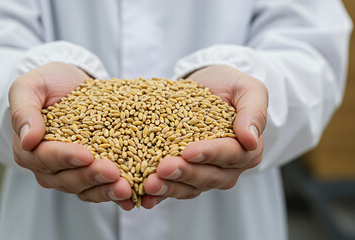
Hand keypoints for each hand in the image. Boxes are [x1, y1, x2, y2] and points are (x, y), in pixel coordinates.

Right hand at [9, 62, 133, 209]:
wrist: (71, 82)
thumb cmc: (48, 83)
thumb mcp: (30, 87)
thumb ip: (23, 110)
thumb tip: (27, 140)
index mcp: (29, 149)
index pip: (45, 158)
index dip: (66, 158)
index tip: (86, 155)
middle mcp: (48, 167)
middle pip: (67, 179)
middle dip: (90, 176)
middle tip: (111, 172)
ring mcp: (71, 173)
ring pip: (85, 189)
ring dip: (104, 190)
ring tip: (124, 188)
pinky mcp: (91, 173)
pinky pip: (100, 189)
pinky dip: (114, 194)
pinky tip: (131, 197)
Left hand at [142, 65, 267, 208]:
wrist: (207, 85)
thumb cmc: (229, 86)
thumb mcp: (247, 89)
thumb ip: (253, 111)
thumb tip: (251, 139)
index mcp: (247, 149)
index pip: (229, 155)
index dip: (209, 154)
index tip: (189, 152)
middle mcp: (227, 167)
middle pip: (208, 176)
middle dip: (185, 173)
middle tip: (163, 169)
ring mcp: (204, 173)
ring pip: (190, 187)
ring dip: (170, 187)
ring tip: (150, 184)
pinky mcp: (185, 175)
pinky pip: (174, 188)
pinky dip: (159, 194)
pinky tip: (144, 196)